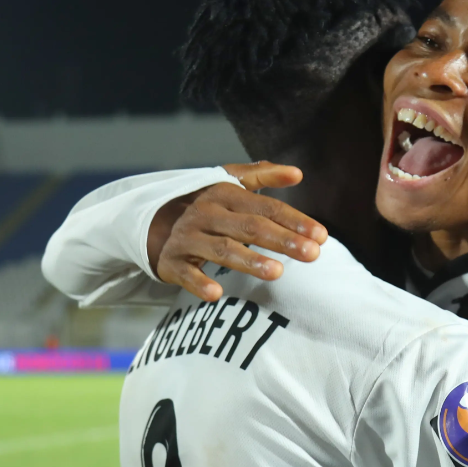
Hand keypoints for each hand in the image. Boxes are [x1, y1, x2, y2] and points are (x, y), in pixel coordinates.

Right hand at [149, 162, 328, 301]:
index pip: (266, 207)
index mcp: (224, 193)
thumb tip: (298, 173)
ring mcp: (188, 237)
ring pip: (222, 249)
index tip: (321, 236)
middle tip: (312, 254)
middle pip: (250, 227)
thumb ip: (263, 175)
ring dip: (249, 260)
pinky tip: (216, 293)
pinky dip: (199, 283)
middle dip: (282, 240)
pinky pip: (186, 273)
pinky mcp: (171, 261)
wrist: (146, 218)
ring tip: (277, 272)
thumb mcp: (227, 181)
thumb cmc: (201, 202)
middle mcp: (207, 213)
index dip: (294, 220)